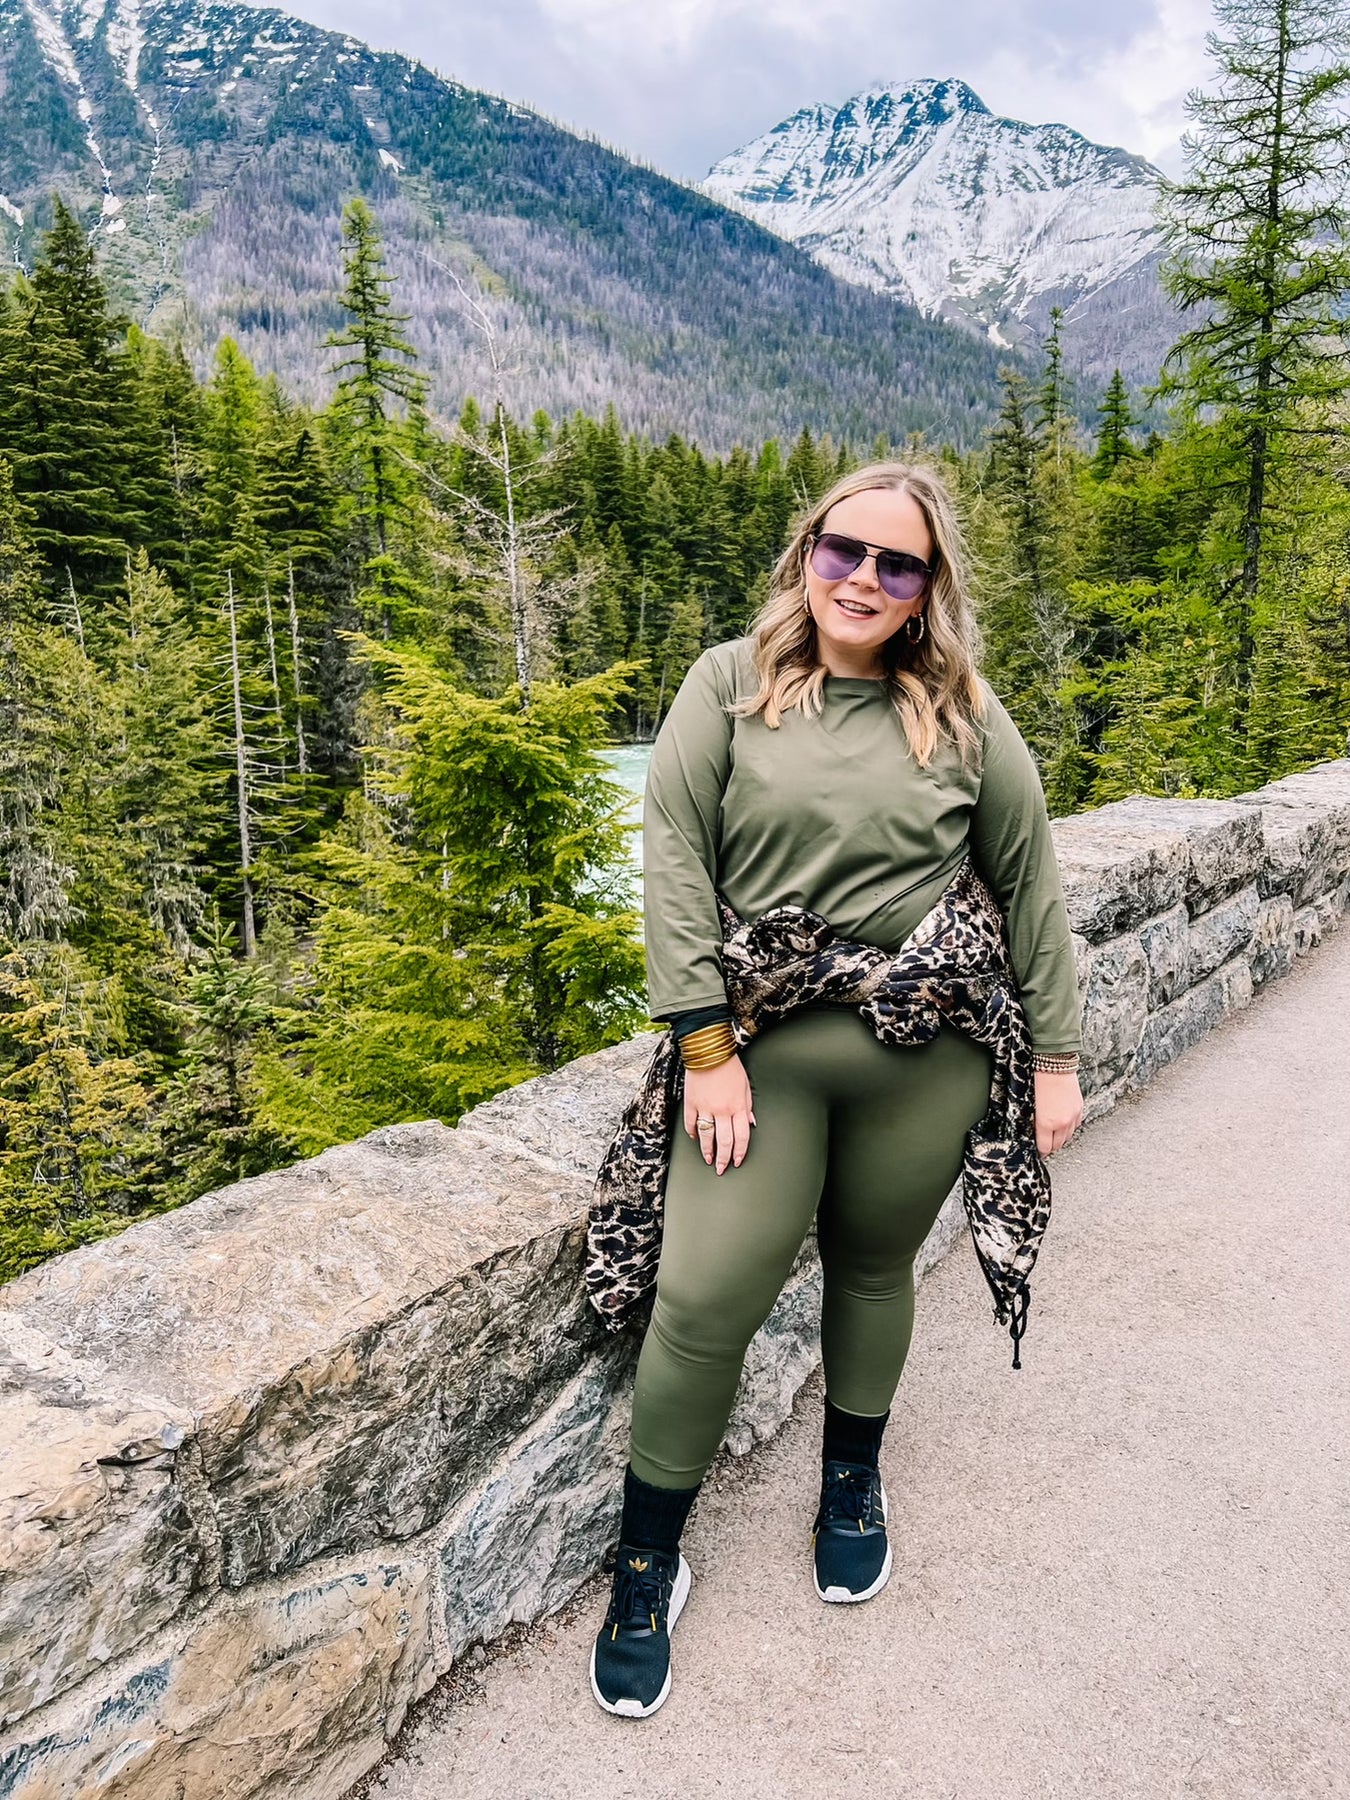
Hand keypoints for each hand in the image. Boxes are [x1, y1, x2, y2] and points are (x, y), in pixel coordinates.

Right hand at [683, 1053, 755, 1175]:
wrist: (709, 1050)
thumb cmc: (729, 1065)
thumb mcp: (746, 1085)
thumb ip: (748, 1106)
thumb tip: (750, 1122)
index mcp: (738, 1107)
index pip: (741, 1137)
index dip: (739, 1152)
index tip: (737, 1161)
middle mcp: (722, 1110)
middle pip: (724, 1142)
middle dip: (724, 1159)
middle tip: (721, 1168)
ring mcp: (705, 1108)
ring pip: (707, 1137)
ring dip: (707, 1151)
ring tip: (708, 1159)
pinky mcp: (691, 1103)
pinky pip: (691, 1123)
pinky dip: (693, 1133)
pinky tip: (695, 1138)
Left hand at [1034, 1068, 1082, 1156]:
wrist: (1054, 1063)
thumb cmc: (1036, 1079)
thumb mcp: (1028, 1104)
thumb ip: (1032, 1122)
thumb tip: (1032, 1132)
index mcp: (1046, 1122)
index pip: (1045, 1147)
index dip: (1040, 1151)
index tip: (1038, 1151)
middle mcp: (1062, 1122)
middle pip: (1058, 1145)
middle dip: (1050, 1146)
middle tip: (1044, 1144)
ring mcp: (1073, 1115)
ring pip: (1068, 1137)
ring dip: (1060, 1138)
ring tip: (1052, 1135)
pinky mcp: (1079, 1108)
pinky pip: (1075, 1126)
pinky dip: (1069, 1128)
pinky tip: (1062, 1124)